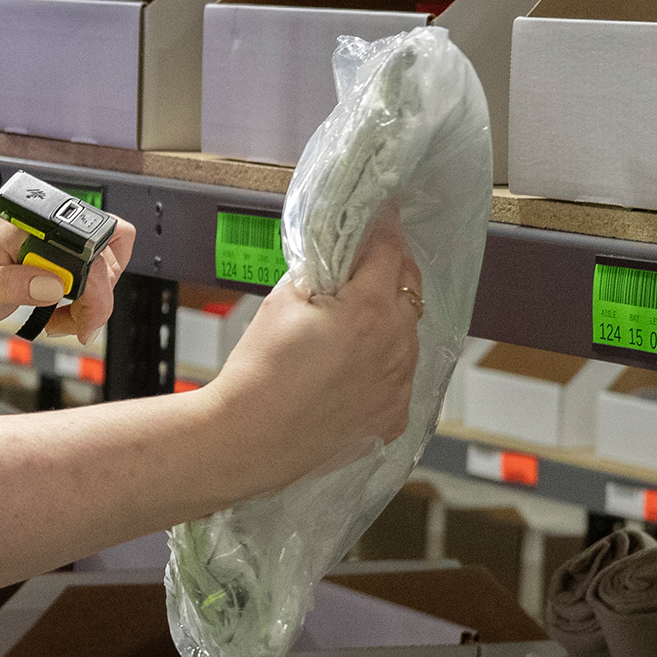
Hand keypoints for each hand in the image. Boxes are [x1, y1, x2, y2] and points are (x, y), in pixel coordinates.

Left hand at [0, 213, 133, 341]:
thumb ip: (11, 284)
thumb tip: (53, 284)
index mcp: (27, 227)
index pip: (84, 249)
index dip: (95, 288)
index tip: (85, 323)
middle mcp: (46, 227)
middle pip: (105, 251)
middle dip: (97, 296)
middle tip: (75, 326)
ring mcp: (53, 240)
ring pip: (105, 261)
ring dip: (94, 298)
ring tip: (63, 322)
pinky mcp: (55, 255)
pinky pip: (90, 270)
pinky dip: (86, 297)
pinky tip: (62, 314)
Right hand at [199, 212, 423, 482]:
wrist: (246, 439)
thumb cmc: (258, 374)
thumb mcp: (283, 300)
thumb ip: (322, 270)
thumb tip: (341, 254)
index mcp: (368, 311)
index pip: (391, 250)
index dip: (385, 228)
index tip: (382, 217)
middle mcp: (395, 348)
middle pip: (410, 289)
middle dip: (391, 269)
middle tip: (366, 263)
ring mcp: (399, 386)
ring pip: (409, 333)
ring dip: (390, 318)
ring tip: (351, 324)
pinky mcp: (394, 416)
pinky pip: (401, 375)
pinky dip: (384, 363)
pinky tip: (351, 367)